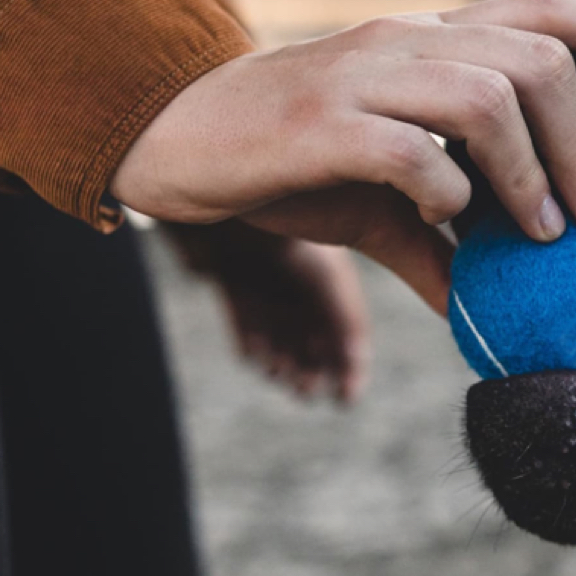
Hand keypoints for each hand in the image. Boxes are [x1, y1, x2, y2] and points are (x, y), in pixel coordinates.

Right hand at [112, 0, 575, 310]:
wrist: (170, 142)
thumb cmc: (288, 163)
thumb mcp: (380, 202)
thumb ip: (446, 239)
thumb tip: (498, 307)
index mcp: (432, 45)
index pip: (549, 9)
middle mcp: (407, 43)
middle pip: (538, 58)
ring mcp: (363, 76)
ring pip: (485, 96)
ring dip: (530, 173)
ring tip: (542, 235)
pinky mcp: (318, 124)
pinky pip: (408, 150)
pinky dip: (447, 194)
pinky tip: (447, 226)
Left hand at [169, 223, 370, 400]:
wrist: (210, 178)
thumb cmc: (278, 223)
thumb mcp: (323, 275)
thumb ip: (348, 321)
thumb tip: (365, 362)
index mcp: (332, 272)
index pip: (349, 327)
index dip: (351, 364)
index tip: (346, 397)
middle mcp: (301, 275)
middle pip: (315, 334)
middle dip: (314, 367)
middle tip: (306, 391)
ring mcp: (265, 276)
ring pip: (279, 332)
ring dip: (283, 360)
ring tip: (283, 376)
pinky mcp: (230, 277)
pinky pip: (245, 318)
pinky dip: (251, 342)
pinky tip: (254, 356)